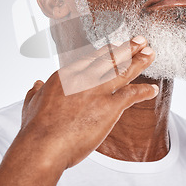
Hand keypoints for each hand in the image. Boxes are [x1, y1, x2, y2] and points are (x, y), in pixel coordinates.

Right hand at [0, 36, 157, 185]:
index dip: (105, 52)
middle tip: (141, 40)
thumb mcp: (31, 104)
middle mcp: (84, 78)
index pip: (91, 58)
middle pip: (110, 59)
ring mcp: (97, 91)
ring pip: (123, 71)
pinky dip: (144, 91)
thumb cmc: (35, 128)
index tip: (115, 47)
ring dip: (139, 61)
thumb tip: (36, 85)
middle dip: (128, 48)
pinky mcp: (109, 107)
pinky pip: (132, 95)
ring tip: (150, 53)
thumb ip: (36, 92)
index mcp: (66, 75)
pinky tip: (153, 89)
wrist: (43, 145)